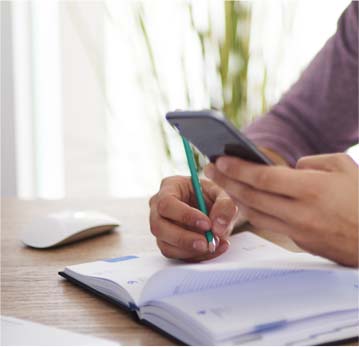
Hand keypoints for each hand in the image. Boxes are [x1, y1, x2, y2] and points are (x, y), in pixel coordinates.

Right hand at [149, 176, 238, 260]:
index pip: (166, 203)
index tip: (207, 224)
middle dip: (184, 238)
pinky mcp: (167, 243)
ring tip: (214, 245)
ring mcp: (160, 227)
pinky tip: (214, 250)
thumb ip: (224, 206)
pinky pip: (175, 255)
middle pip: (159, 227)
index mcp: (168, 188)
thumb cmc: (209, 196)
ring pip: (165, 245)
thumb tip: (217, 228)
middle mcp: (158, 208)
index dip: (184, 215)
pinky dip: (196, 256)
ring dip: (190, 250)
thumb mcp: (221, 194)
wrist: (210, 208)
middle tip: (207, 242)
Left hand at [204, 153, 358, 266]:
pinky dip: (253, 210)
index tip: (219, 159)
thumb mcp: (343, 168)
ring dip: (234, 197)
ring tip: (222, 182)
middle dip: (226, 181)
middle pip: (251, 196)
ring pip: (254, 213)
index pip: (262, 177)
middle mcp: (300, 212)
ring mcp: (297, 230)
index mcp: (311, 189)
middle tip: (209, 168)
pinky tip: (245, 199)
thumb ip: (311, 163)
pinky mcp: (299, 241)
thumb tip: (288, 169)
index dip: (237, 168)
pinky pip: (268, 224)